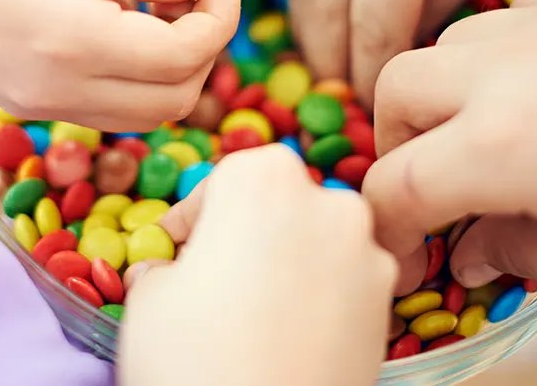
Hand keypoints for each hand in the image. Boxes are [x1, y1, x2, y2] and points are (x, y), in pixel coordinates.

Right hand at [0, 0, 240, 131]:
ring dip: (168, 68)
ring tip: (155, 0)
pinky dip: (128, 74)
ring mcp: (30, 104)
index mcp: (68, 40)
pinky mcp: (14, 101)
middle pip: (172, 102)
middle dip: (205, 51)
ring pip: (137, 115)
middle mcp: (54, 90)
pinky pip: (97, 106)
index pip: (183, 58)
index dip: (221, 19)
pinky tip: (109, 16)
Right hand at [119, 145, 394, 385]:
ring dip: (285, 267)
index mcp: (264, 178)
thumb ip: (159, 266)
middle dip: (245, 236)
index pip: (220, 183)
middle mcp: (328, 201)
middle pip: (276, 206)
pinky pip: (343, 286)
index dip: (192, 220)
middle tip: (210, 282)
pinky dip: (316, 302)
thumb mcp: (148, 299)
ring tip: (248, 318)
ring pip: (315, 245)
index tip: (175, 248)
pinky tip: (285, 339)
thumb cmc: (194, 359)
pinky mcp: (388, 307)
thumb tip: (166, 271)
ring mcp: (368, 254)